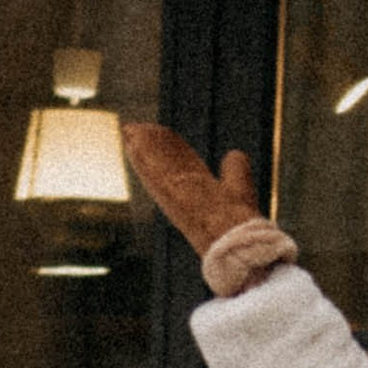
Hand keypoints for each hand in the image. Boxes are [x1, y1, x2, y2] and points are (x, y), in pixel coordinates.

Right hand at [123, 126, 264, 259]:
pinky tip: (131, 141)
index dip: (168, 149)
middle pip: (163, 164)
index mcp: (197, 192)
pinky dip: (142, 156)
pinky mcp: (168, 195)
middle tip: (134, 127)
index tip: (158, 133)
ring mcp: (173, 195)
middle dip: (150, 145)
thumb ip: (236, 170)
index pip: (180, 166)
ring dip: (141, 147)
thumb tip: (235, 154)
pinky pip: (153, 172)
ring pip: (154, 166)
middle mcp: (181, 194)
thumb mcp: (238, 186)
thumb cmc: (238, 222)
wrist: (235, 240)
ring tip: (128, 129)